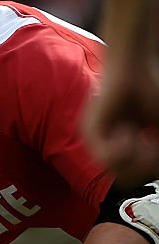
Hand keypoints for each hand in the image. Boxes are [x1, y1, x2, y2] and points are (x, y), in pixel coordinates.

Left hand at [83, 55, 158, 184]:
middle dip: (146, 165)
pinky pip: (107, 157)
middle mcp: (103, 144)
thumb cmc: (152, 90)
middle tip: (152, 144)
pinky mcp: (91, 129)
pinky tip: (127, 130)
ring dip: (137, 155)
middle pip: (126, 178)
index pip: (132, 176)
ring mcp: (94, 138)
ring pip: (116, 170)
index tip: (155, 147)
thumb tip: (155, 170)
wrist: (136, 66)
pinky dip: (124, 148)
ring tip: (139, 136)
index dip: (150, 169)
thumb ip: (157, 152)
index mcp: (119, 144)